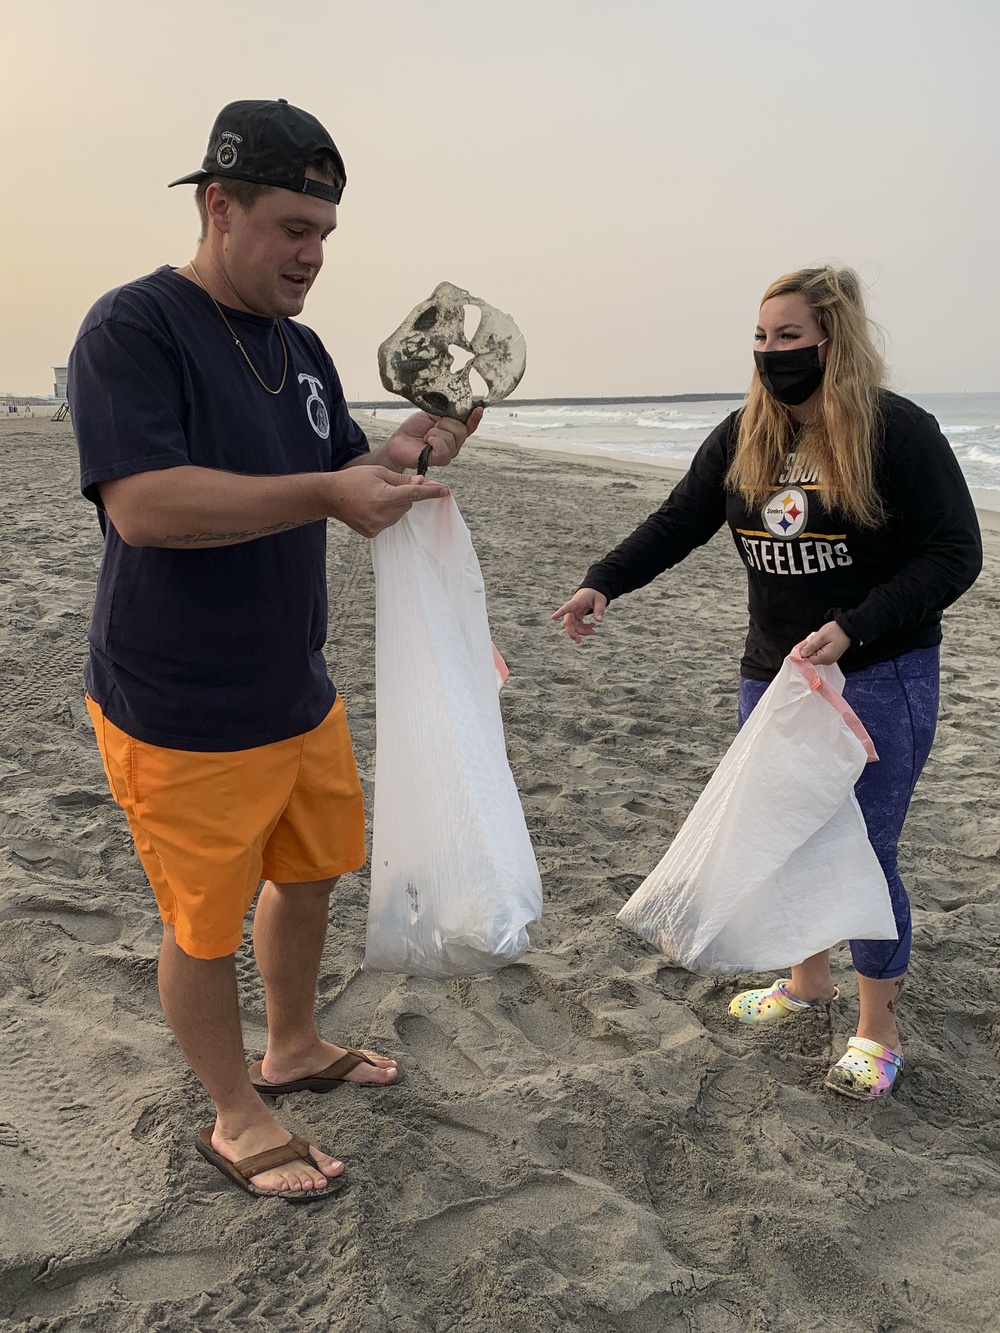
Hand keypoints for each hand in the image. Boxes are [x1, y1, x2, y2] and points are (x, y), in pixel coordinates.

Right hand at [327, 465, 448, 536]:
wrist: (329, 496)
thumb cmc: (353, 480)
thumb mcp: (378, 472)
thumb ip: (401, 479)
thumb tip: (421, 482)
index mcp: (384, 497)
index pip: (414, 494)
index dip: (431, 492)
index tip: (445, 491)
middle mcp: (382, 514)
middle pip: (408, 505)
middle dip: (404, 495)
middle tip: (386, 487)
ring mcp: (377, 526)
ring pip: (400, 514)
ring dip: (395, 505)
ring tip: (375, 497)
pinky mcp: (372, 533)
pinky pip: (389, 522)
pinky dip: (386, 514)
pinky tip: (372, 507)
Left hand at [383, 406, 483, 471]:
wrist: (399, 441)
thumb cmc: (414, 429)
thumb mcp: (431, 413)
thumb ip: (446, 410)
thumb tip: (458, 404)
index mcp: (454, 432)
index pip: (469, 426)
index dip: (475, 418)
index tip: (479, 408)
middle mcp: (455, 444)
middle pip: (461, 430)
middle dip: (445, 423)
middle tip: (432, 426)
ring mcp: (449, 454)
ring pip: (452, 438)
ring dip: (435, 432)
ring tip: (426, 436)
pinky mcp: (440, 460)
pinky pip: (444, 448)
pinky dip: (434, 440)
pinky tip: (426, 442)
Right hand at [551, 588, 607, 642]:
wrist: (593, 590)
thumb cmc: (596, 594)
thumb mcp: (600, 600)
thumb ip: (599, 610)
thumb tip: (599, 621)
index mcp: (577, 602)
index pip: (567, 607)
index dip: (560, 612)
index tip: (553, 618)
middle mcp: (572, 609)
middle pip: (568, 622)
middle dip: (572, 632)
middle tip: (578, 641)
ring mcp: (573, 613)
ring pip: (573, 626)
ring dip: (582, 631)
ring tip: (593, 631)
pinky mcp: (576, 616)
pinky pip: (577, 626)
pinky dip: (584, 629)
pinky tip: (592, 627)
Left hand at [797, 620, 851, 665]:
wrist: (849, 629)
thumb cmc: (837, 631)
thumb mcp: (822, 636)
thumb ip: (811, 646)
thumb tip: (801, 654)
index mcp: (824, 658)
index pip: (807, 661)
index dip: (801, 654)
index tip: (800, 646)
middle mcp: (826, 661)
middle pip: (810, 658)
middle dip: (807, 649)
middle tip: (811, 639)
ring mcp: (828, 659)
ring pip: (813, 655)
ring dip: (812, 647)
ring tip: (817, 638)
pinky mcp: (829, 655)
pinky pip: (818, 653)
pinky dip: (816, 647)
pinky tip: (819, 641)